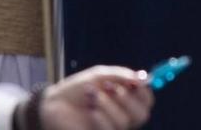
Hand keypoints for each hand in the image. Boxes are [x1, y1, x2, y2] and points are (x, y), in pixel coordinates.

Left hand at [39, 66, 153, 129]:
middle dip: (128, 99)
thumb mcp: (100, 76)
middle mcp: (122, 116)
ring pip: (124, 122)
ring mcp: (111, 129)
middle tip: (111, 87)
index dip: (144, 91)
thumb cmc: (77, 89)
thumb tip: (144, 77)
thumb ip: (122, 76)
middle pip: (142, 115)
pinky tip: (90, 109)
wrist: (54, 104)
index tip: (136, 81)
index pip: (146, 100)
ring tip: (92, 95)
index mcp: (125, 100)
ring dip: (108, 105)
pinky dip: (101, 117)